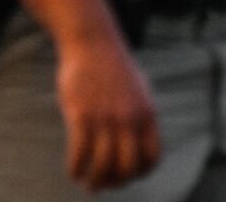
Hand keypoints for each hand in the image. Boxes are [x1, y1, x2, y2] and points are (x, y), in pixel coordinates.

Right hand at [56, 35, 161, 190]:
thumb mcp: (138, 89)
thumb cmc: (112, 66)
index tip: (126, 177)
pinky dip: (76, 168)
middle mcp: (129, 118)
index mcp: (147, 113)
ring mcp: (105, 117)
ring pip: (103, 164)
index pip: (152, 157)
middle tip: (103, 186)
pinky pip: (80, 152)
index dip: (140, 173)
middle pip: (128, 167)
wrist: (91, 40)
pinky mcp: (81, 113)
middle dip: (116, 183)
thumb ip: (140, 115)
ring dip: (94, 181)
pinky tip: (73, 172)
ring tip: (87, 184)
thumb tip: (139, 141)